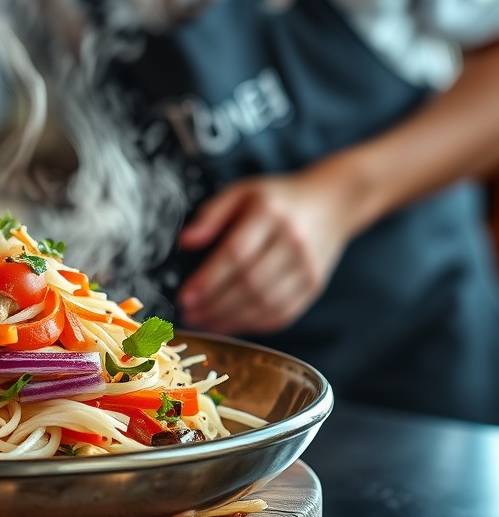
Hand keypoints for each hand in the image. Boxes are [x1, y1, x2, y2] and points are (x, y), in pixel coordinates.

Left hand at [174, 169, 355, 334]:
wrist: (331, 203)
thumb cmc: (278, 198)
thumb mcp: (241, 192)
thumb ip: (211, 214)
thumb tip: (185, 241)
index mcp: (269, 214)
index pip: (236, 253)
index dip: (208, 279)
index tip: (185, 296)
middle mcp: (292, 241)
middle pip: (250, 283)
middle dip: (215, 305)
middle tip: (189, 314)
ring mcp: (307, 266)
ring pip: (266, 303)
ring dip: (231, 320)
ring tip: (204, 323)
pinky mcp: (314, 285)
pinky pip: (283, 313)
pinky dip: (254, 324)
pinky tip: (231, 324)